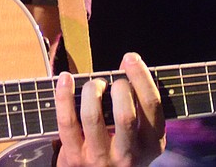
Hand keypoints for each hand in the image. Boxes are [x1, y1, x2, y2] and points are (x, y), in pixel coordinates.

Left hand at [55, 52, 165, 166]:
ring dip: (92, 90)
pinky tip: (65, 78)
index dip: (141, 77)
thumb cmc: (121, 147)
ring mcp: (100, 159)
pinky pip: (67, 122)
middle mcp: (129, 156)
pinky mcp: (75, 159)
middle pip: (125, 115)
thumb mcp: (140, 133)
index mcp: (151, 144)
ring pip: (93, 117)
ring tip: (95, 85)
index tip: (130, 58)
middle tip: (112, 82)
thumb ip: (138, 102)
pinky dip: (64, 96)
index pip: (152, 106)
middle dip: (118, 88)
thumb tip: (128, 61)